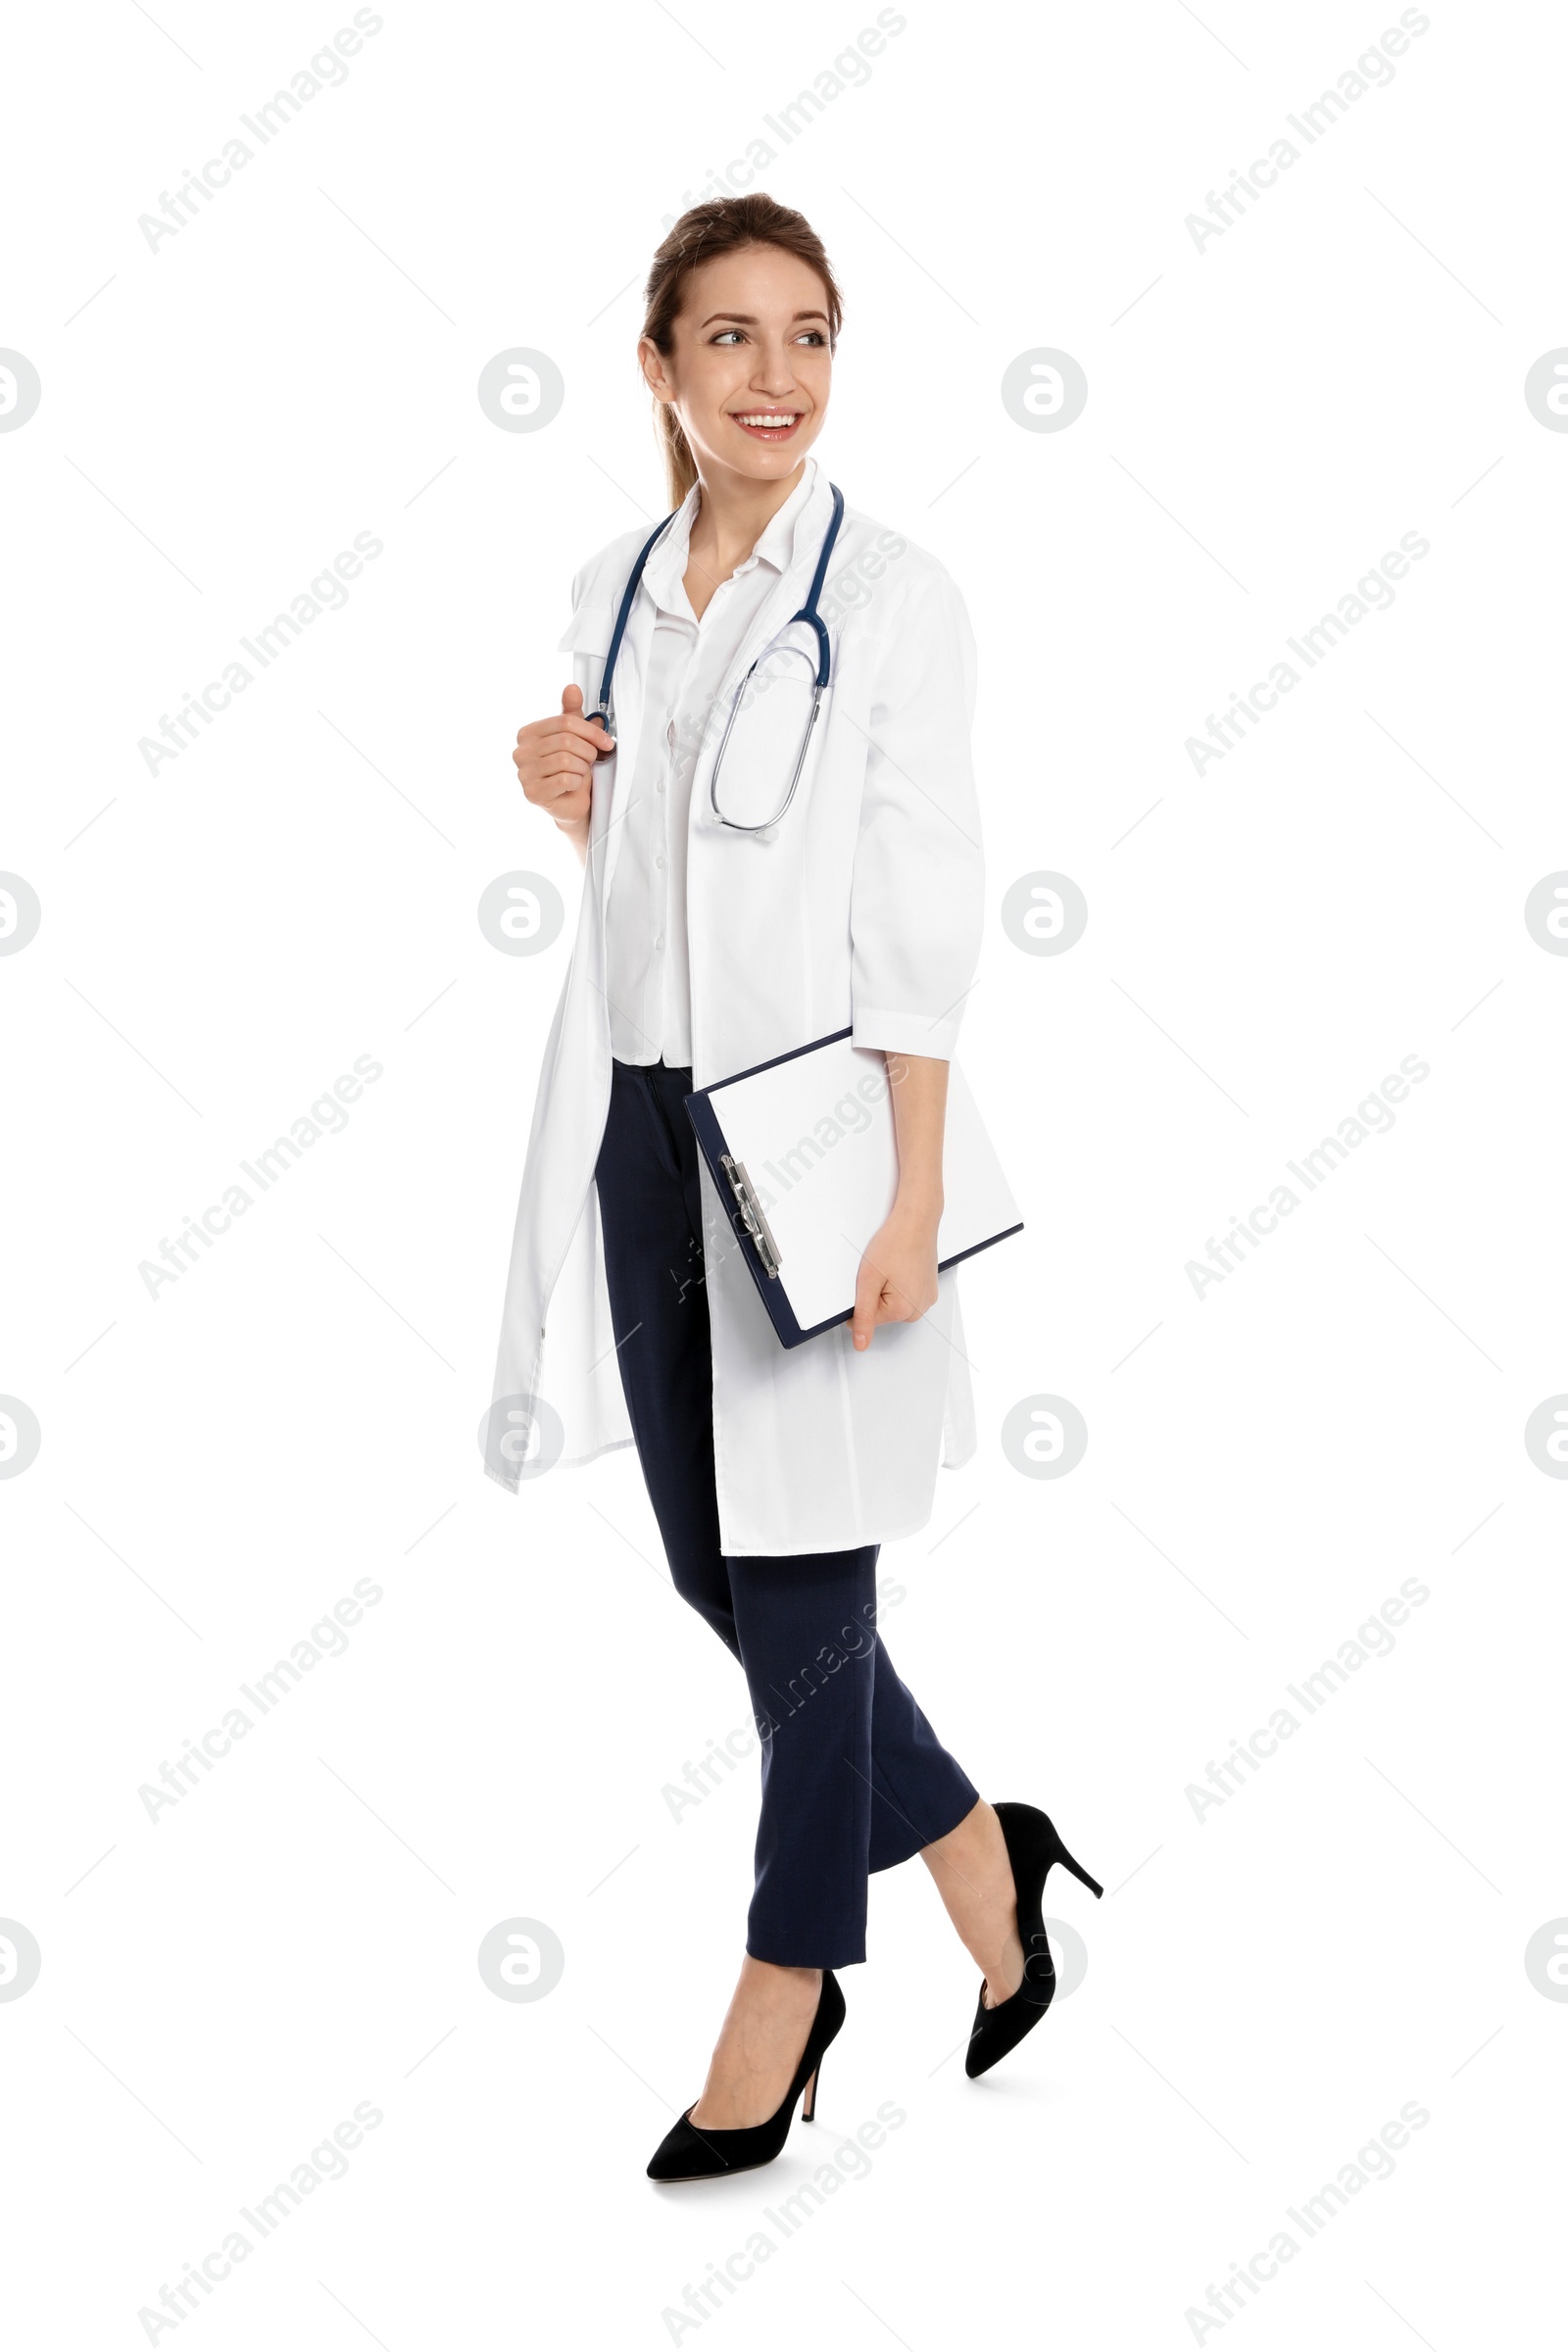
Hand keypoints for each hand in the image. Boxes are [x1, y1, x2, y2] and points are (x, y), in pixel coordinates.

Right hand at [512, 683, 614, 841]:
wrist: (571, 803)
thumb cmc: (571, 768)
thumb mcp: (574, 737)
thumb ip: (572, 713)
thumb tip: (572, 688)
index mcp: (528, 733)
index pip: (564, 722)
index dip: (590, 731)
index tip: (606, 742)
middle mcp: (520, 752)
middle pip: (566, 740)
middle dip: (587, 751)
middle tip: (591, 761)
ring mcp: (523, 773)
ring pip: (566, 760)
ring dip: (582, 768)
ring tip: (580, 773)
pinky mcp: (532, 793)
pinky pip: (564, 780)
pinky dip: (576, 782)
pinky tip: (573, 784)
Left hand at [850, 1199, 940, 1351]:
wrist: (917, 1220)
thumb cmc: (896, 1242)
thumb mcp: (868, 1280)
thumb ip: (863, 1315)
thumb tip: (860, 1343)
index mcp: (904, 1311)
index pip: (867, 1320)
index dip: (860, 1298)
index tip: (869, 1280)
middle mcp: (919, 1309)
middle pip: (882, 1312)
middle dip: (876, 1293)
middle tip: (881, 1271)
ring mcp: (926, 1298)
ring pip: (893, 1302)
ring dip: (887, 1287)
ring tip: (892, 1266)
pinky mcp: (928, 1288)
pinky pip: (905, 1293)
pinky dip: (899, 1282)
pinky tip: (900, 1266)